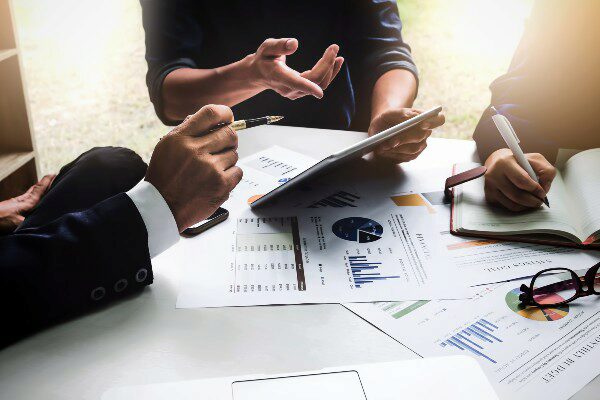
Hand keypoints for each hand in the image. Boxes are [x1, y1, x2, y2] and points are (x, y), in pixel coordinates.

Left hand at [0, 174, 54, 233]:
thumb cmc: (1, 220)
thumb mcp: (18, 223)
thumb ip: (30, 223)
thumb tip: (43, 224)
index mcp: (28, 201)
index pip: (40, 188)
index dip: (48, 180)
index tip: (55, 174)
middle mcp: (24, 200)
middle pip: (37, 188)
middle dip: (46, 182)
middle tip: (54, 177)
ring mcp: (18, 202)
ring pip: (33, 192)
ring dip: (41, 188)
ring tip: (48, 186)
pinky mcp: (14, 206)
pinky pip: (29, 198)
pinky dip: (34, 195)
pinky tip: (35, 199)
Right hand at [146, 105, 242, 231]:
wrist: (162, 207)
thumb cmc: (164, 178)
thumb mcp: (166, 147)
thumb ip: (187, 132)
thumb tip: (210, 121)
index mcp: (181, 139)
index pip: (210, 114)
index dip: (224, 113)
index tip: (228, 117)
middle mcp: (196, 151)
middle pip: (229, 133)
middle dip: (229, 139)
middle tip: (223, 146)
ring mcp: (210, 168)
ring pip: (234, 154)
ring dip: (227, 160)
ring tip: (212, 169)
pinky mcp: (221, 184)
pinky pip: (238, 171)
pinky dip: (231, 175)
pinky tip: (217, 179)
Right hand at [249, 38, 343, 99]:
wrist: (260, 74)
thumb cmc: (264, 58)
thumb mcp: (267, 48)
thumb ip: (279, 45)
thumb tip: (295, 43)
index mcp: (279, 76)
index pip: (295, 83)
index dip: (308, 88)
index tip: (319, 93)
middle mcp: (288, 88)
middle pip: (314, 81)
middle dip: (327, 65)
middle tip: (334, 47)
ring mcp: (295, 93)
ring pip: (319, 84)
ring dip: (331, 70)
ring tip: (338, 55)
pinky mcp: (301, 92)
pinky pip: (319, 85)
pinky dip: (329, 73)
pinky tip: (335, 62)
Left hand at [369, 108, 444, 162]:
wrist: (381, 129)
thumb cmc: (388, 119)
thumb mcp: (389, 113)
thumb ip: (400, 112)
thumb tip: (410, 117)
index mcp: (425, 119)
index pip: (439, 119)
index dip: (433, 122)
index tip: (422, 123)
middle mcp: (425, 133)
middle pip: (421, 136)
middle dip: (405, 139)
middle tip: (392, 141)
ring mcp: (420, 145)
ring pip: (413, 149)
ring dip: (397, 148)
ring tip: (383, 146)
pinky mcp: (412, 155)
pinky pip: (406, 157)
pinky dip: (394, 154)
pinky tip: (384, 151)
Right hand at [484, 149, 555, 210]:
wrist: (497, 162)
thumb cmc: (519, 161)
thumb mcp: (535, 159)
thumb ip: (546, 171)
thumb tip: (544, 188)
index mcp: (505, 162)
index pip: (522, 180)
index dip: (535, 189)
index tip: (542, 193)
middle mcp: (494, 174)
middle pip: (517, 195)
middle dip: (532, 201)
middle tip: (540, 201)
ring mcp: (490, 186)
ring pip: (512, 204)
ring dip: (527, 206)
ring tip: (533, 201)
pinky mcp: (488, 195)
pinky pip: (507, 207)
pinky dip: (518, 207)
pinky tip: (523, 202)